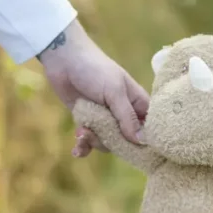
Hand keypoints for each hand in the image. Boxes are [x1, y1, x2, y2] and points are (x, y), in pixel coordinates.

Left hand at [38, 21, 148, 156]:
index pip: (148, 128)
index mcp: (136, 103)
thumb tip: (141, 141)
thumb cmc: (95, 70)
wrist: (64, 59)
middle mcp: (122, 113)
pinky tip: (76, 150)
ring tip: (82, 133)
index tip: (137, 153)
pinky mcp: (87, 121)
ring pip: (106, 142)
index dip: (145, 142)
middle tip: (96, 134)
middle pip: (126, 140)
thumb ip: (126, 117)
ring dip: (93, 141)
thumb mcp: (114, 92)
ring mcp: (104, 118)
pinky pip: (89, 141)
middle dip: (111, 142)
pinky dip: (83, 146)